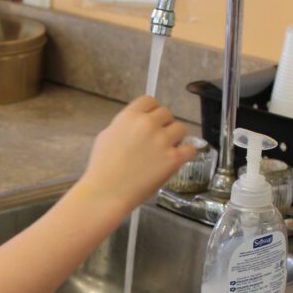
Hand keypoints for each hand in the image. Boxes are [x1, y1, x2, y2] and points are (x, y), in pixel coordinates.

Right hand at [76, 96, 196, 212]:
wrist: (107, 192)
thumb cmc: (102, 169)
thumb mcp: (106, 136)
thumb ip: (124, 125)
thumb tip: (136, 124)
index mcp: (129, 117)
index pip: (150, 100)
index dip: (151, 111)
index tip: (151, 120)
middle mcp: (147, 124)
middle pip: (167, 113)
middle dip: (163, 125)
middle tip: (157, 139)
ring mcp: (162, 141)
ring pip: (181, 128)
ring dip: (175, 138)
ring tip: (166, 150)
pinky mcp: (173, 158)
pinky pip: (191, 149)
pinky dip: (186, 154)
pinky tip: (177, 159)